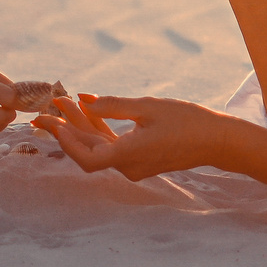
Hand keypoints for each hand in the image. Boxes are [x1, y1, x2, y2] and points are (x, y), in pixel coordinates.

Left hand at [32, 93, 239, 181]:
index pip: (87, 159)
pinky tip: (91, 111)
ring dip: (82, 126)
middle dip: (67, 127)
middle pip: (89, 150)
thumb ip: (113, 105)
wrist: (218, 140)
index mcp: (128, 156)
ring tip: (66, 102)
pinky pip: (113, 147)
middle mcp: (128, 166)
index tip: (54, 122)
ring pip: (100, 147)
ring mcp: (135, 165)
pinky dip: (100, 131)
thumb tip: (83, 100)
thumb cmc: (186, 121)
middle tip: (48, 105)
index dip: (67, 142)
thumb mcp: (148, 107)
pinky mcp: (141, 160)